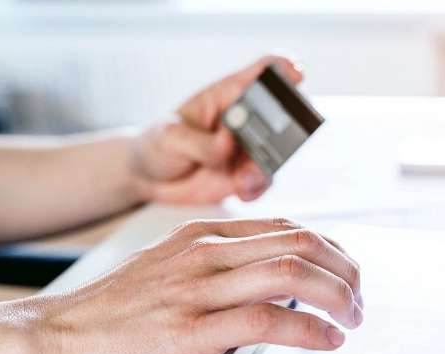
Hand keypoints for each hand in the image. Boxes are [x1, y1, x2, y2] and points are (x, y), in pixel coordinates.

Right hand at [36, 218, 362, 353]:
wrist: (54, 341)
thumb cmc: (111, 313)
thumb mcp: (168, 270)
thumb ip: (216, 267)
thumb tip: (269, 283)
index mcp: (202, 236)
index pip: (286, 228)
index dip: (328, 249)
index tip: (346, 272)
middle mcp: (204, 252)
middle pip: (299, 243)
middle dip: (344, 270)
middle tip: (360, 298)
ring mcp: (197, 288)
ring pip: (290, 274)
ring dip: (337, 297)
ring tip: (353, 318)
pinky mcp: (188, 329)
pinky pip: (265, 321)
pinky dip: (307, 330)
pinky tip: (325, 340)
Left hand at [130, 56, 303, 204]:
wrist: (148, 179)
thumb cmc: (157, 145)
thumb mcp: (169, 138)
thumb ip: (201, 142)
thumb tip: (228, 143)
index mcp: (226, 96)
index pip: (261, 73)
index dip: (282, 69)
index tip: (296, 75)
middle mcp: (244, 120)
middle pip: (280, 116)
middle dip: (284, 131)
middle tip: (268, 148)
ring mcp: (247, 149)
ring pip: (275, 155)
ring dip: (263, 169)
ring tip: (242, 180)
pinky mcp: (245, 175)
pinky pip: (264, 182)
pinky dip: (256, 189)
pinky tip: (240, 192)